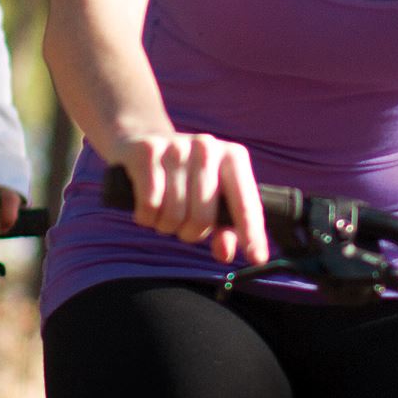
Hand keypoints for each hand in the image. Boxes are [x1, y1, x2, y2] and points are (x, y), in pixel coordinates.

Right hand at [113, 132, 268, 265]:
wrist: (140, 139)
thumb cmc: (184, 177)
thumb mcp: (210, 197)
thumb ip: (225, 228)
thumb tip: (226, 252)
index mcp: (233, 157)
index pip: (246, 203)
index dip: (252, 233)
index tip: (257, 258)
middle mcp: (208, 148)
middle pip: (203, 218)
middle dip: (190, 234)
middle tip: (183, 227)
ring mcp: (177, 147)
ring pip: (174, 215)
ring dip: (165, 226)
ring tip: (164, 213)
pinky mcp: (147, 152)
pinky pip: (150, 205)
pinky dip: (146, 217)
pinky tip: (147, 208)